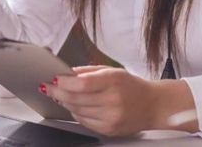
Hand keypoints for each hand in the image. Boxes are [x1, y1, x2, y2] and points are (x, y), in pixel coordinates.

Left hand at [43, 65, 197, 136]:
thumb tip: (68, 73)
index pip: (82, 83)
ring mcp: (110, 117)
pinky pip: (84, 122)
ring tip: (60, 96)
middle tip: (49, 87)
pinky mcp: (109, 130)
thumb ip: (90, 71)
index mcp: (114, 81)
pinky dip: (76, 114)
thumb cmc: (132, 86)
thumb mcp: (114, 71)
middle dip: (59, 93)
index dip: (64, 82)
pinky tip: (74, 107)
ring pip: (78, 111)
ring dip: (65, 103)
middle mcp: (112, 100)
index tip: (53, 79)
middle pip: (76, 98)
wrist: (153, 105)